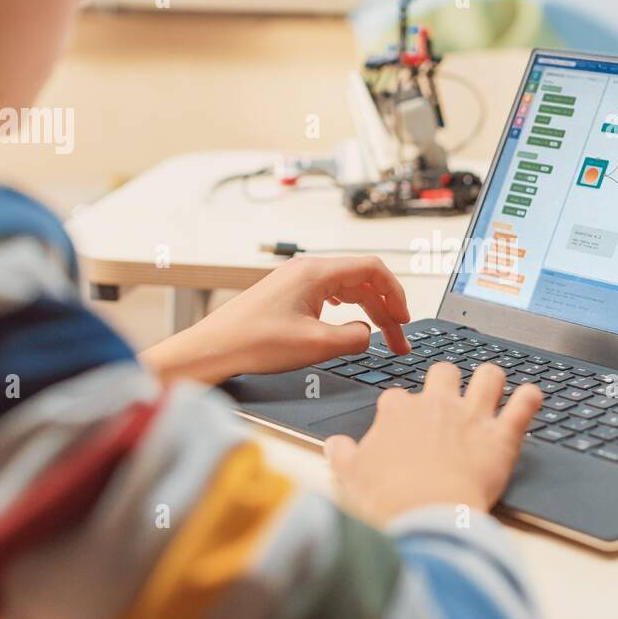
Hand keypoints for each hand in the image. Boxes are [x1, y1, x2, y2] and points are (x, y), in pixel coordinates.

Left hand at [140, 255, 411, 383]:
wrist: (213, 349)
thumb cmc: (254, 343)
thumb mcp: (315, 345)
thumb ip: (353, 337)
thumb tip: (368, 335)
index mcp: (317, 272)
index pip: (373, 269)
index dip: (396, 293)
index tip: (404, 319)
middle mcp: (307, 270)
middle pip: (362, 280)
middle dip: (386, 310)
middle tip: (398, 340)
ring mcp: (296, 281)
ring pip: (347, 289)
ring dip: (368, 312)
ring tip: (380, 337)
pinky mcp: (287, 295)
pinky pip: (330, 295)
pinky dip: (348, 309)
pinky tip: (351, 323)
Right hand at [325, 363, 543, 524]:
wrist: (425, 515)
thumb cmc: (388, 499)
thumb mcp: (351, 477)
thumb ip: (344, 456)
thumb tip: (336, 446)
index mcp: (398, 413)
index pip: (397, 397)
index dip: (401, 409)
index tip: (402, 423)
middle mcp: (437, 406)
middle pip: (444, 372)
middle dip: (447, 380)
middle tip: (448, 396)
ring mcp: (472, 418)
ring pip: (488, 377)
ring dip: (491, 380)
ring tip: (491, 387)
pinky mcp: (502, 437)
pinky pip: (524, 406)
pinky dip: (530, 399)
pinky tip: (532, 397)